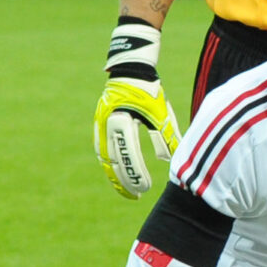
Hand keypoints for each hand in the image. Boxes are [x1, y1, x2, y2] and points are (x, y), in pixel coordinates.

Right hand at [96, 76, 182, 197]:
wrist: (130, 70)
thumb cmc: (150, 91)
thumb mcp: (162, 113)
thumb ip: (165, 136)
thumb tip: (167, 161)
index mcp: (122, 120)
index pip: (128, 154)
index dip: (136, 174)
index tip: (146, 188)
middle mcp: (107, 124)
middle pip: (113, 161)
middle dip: (124, 180)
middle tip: (137, 195)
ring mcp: (100, 125)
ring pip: (104, 158)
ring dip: (114, 175)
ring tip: (126, 190)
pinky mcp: (99, 125)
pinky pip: (102, 150)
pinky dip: (109, 164)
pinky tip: (117, 174)